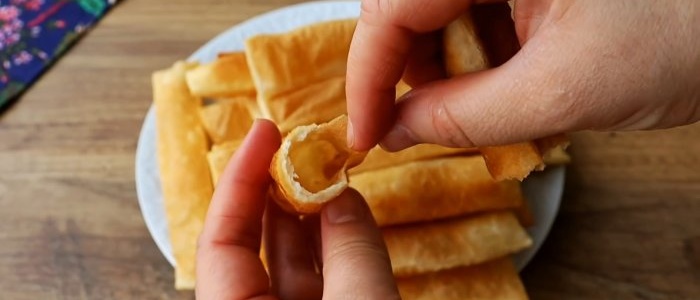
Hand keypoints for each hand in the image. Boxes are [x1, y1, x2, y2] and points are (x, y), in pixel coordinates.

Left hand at [196, 120, 398, 299]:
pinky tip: (350, 212)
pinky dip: (338, 247)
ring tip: (333, 173)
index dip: (240, 180)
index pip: (220, 240)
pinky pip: (323, 282)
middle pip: (256, 244)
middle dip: (282, 191)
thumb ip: (351, 250)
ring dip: (315, 215)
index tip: (265, 131)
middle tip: (304, 146)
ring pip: (293, 263)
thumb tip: (342, 196)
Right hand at [346, 0, 699, 150]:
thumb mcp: (560, 92)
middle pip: (408, 9)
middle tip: (431, 122)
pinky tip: (514, 80)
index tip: (364, 133)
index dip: (368, 75)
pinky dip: (480, 57)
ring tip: (497, 101)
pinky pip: (474, 14)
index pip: (392, 8)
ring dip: (450, 69)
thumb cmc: (678, 37)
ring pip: (437, 15)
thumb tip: (395, 132)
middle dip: (413, 73)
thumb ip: (463, 118)